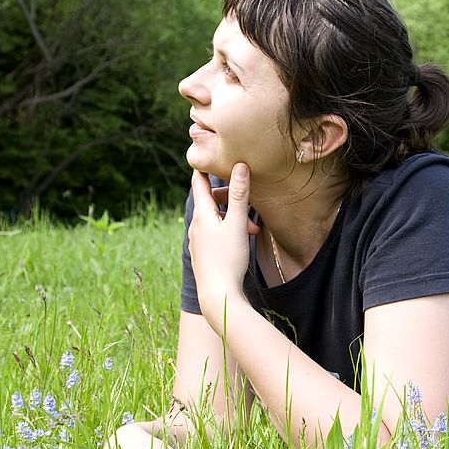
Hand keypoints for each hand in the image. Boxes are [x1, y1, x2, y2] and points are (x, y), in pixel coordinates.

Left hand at [188, 163, 255, 333]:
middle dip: (230, 198)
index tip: (212, 153)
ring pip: (215, 219)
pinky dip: (228, 231)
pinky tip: (241, 241)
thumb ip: (239, 194)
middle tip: (249, 202)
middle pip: (210, 201)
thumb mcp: (237, 224)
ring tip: (252, 230)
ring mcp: (197, 241)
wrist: (218, 296)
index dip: (206, 166)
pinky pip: (215, 234)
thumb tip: (239, 165)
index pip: (199, 181)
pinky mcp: (203, 254)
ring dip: (233, 218)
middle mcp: (195, 226)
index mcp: (201, 215)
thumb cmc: (228, 259)